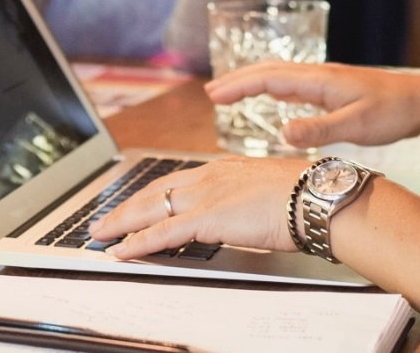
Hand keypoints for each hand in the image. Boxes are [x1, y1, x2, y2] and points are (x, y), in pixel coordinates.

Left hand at [88, 156, 307, 257]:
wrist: (318, 197)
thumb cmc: (306, 196)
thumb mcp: (268, 191)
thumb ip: (247, 200)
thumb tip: (243, 214)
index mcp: (225, 168)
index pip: (176, 181)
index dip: (151, 194)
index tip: (135, 204)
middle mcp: (210, 176)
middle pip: (155, 191)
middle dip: (126, 207)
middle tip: (104, 220)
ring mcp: (207, 195)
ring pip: (151, 208)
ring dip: (122, 223)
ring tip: (101, 234)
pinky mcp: (208, 217)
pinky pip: (163, 232)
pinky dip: (138, 242)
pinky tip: (122, 250)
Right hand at [206, 62, 419, 146]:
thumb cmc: (393, 112)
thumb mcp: (357, 125)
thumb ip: (320, 129)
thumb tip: (282, 134)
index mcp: (319, 80)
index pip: (269, 77)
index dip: (239, 85)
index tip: (214, 95)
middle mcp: (318, 75)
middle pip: (269, 71)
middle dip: (238, 80)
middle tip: (210, 93)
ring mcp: (325, 81)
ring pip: (279, 76)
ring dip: (252, 82)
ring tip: (229, 94)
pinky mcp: (332, 90)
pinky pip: (293, 85)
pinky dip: (272, 88)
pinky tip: (271, 98)